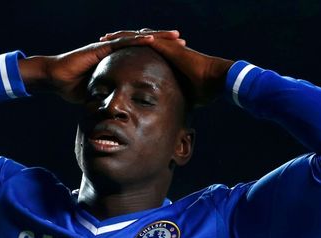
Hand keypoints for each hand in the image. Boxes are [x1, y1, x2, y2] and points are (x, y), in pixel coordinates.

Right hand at [19, 33, 171, 102]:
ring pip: (138, 38)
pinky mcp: (101, 47)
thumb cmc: (72, 88)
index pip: (142, 55)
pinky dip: (138, 40)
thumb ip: (111, 99)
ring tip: (175, 36)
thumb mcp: (99, 95)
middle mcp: (114, 50)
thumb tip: (121, 115)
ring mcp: (108, 46)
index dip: (159, 55)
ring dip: (157, 37)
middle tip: (183, 41)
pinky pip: (123, 43)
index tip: (178, 57)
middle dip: (164, 42)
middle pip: (144, 43)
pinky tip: (152, 39)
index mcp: (116, 61)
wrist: (54, 78)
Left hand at [100, 29, 233, 105]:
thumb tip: (174, 115)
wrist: (216, 80)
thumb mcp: (186, 97)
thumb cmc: (206, 90)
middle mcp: (166, 49)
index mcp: (168, 59)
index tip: (117, 57)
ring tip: (104, 38)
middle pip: (138, 42)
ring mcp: (166, 46)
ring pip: (137, 38)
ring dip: (120, 38)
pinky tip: (115, 39)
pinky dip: (128, 38)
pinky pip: (143, 40)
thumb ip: (178, 101)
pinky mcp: (166, 47)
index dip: (131, 54)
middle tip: (104, 42)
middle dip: (121, 42)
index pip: (145, 54)